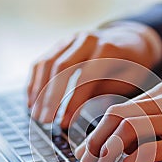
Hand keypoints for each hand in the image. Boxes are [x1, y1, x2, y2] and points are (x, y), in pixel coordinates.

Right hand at [27, 22, 161, 128]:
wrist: (129, 39)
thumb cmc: (130, 65)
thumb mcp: (129, 79)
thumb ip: (109, 93)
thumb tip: (90, 117)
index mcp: (108, 48)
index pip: (85, 76)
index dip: (73, 101)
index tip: (64, 122)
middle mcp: (86, 39)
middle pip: (62, 67)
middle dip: (51, 97)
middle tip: (44, 120)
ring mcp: (71, 40)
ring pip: (48, 64)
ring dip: (39, 91)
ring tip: (36, 114)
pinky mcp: (60, 45)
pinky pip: (42, 62)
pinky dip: (34, 82)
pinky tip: (31, 101)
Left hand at [75, 82, 161, 161]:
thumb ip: (160, 119)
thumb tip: (130, 139)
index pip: (121, 109)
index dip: (99, 130)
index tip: (89, 148)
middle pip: (117, 116)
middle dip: (96, 139)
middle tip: (86, 159)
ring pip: (128, 129)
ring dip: (107, 151)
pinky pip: (149, 151)